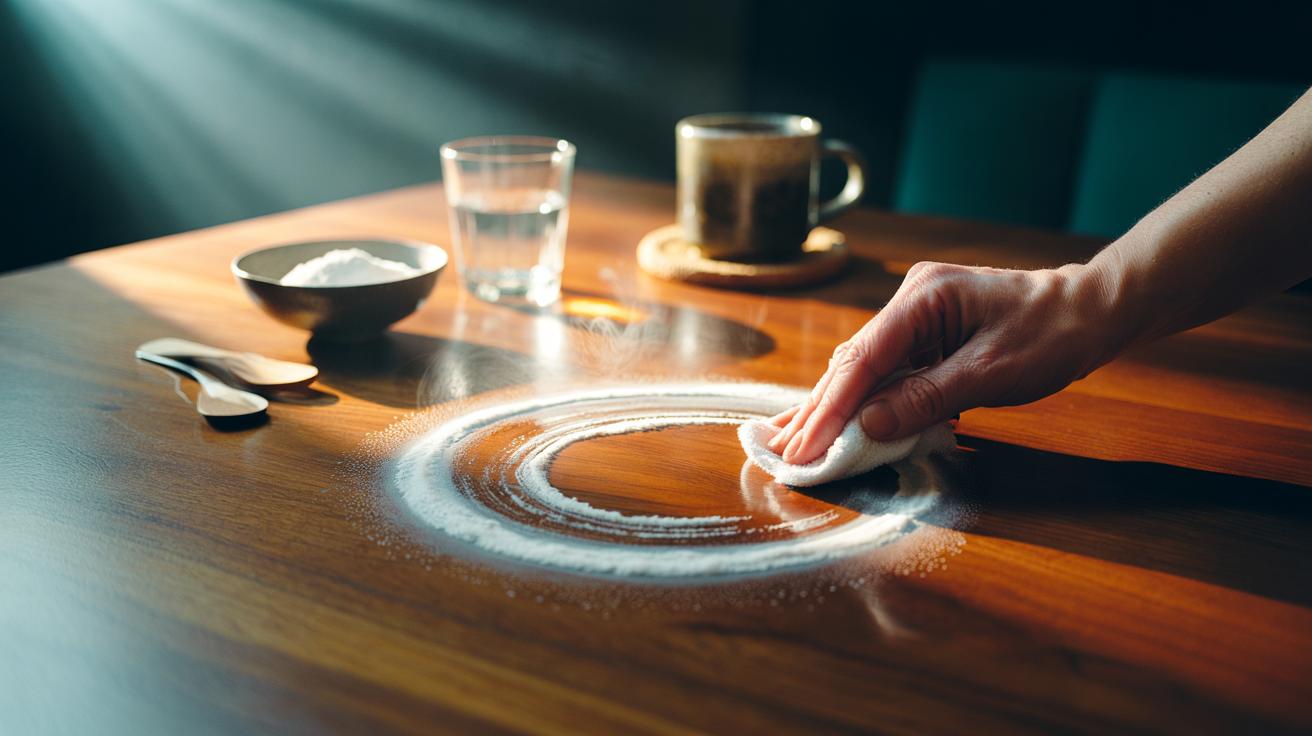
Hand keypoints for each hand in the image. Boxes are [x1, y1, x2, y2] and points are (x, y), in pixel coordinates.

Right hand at [767, 260, 1121, 464]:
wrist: (1093, 308)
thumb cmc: (1052, 333)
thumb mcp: (992, 372)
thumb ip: (927, 398)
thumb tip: (869, 425)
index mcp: (923, 298)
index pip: (863, 359)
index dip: (831, 408)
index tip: (805, 447)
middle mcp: (911, 300)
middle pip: (853, 362)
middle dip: (818, 410)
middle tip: (780, 451)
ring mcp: (917, 316)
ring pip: (864, 370)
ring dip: (833, 409)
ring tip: (790, 440)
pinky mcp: (927, 333)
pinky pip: (887, 372)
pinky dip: (863, 402)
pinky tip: (833, 422)